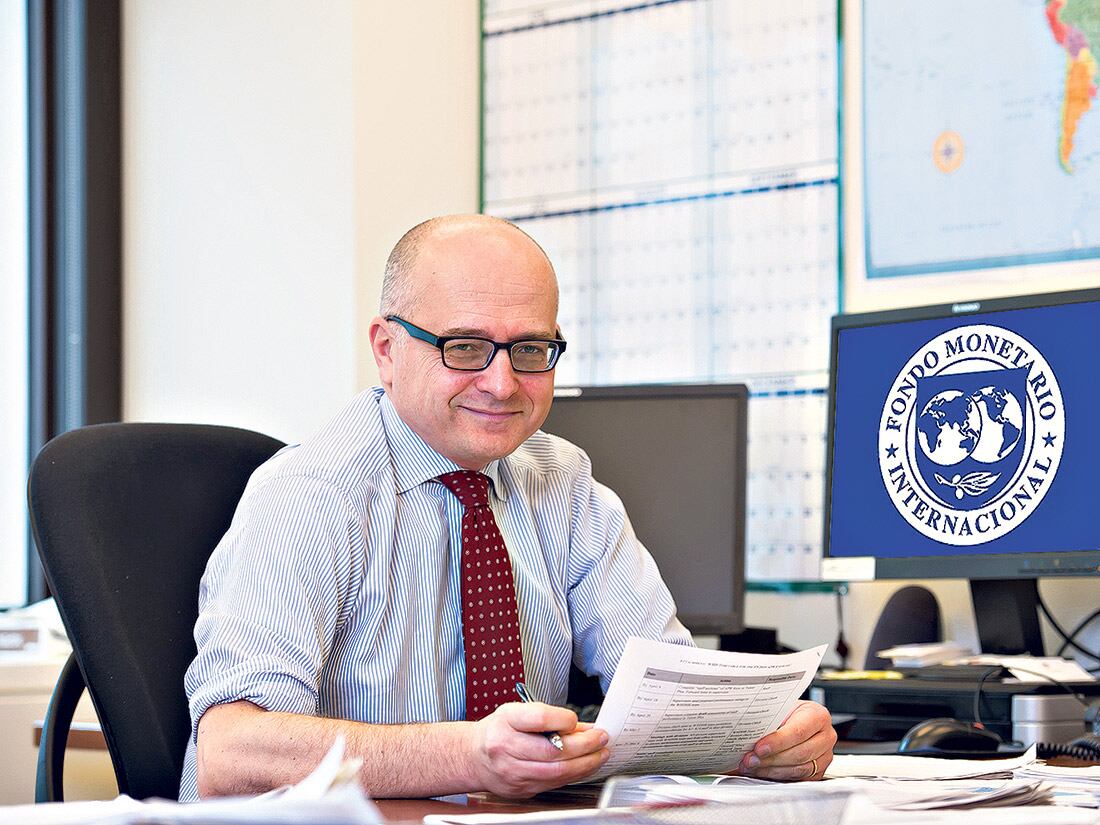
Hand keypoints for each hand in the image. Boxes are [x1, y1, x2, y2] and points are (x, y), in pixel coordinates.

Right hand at [467, 702, 609, 797]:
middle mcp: (507, 747)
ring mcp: (513, 771)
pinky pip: (554, 783)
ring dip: (585, 763)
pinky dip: (574, 774)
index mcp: (506, 721)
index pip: (539, 718)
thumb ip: (550, 717)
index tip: (576, 720)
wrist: (474, 756)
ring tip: (600, 754)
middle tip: (601, 738)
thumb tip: (584, 726)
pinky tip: (584, 765)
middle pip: (553, 749)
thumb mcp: (518, 712)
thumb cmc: (499, 730)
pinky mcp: (521, 788)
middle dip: (585, 745)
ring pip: (557, 771)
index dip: (563, 719)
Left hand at [737, 700, 835, 780]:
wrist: (796, 719)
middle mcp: (826, 736)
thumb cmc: (787, 712)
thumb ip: (769, 719)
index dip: (777, 742)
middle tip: (750, 759)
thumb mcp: (779, 708)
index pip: (798, 732)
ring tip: (752, 766)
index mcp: (818, 715)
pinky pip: (797, 778)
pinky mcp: (818, 771)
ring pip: (798, 769)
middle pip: (799, 753)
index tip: (759, 748)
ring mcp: (824, 756)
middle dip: (771, 759)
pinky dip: (777, 776)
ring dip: (771, 770)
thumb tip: (747, 729)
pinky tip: (761, 771)